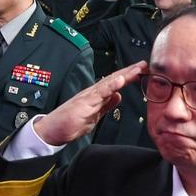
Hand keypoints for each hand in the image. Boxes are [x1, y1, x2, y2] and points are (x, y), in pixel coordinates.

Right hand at [33, 62, 148, 145]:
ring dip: (124, 75)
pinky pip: (99, 93)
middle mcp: (93, 93)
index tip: (142, 71)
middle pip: (114, 79)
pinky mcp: (84, 103)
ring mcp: (88, 96)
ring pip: (109, 83)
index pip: (114, 84)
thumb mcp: (94, 115)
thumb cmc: (69, 123)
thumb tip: (118, 97)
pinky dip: (110, 86)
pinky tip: (119, 81)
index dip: (128, 77)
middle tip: (144, 64)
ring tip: (136, 69)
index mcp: (96, 96)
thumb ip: (106, 105)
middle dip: (130, 72)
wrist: (52, 130)